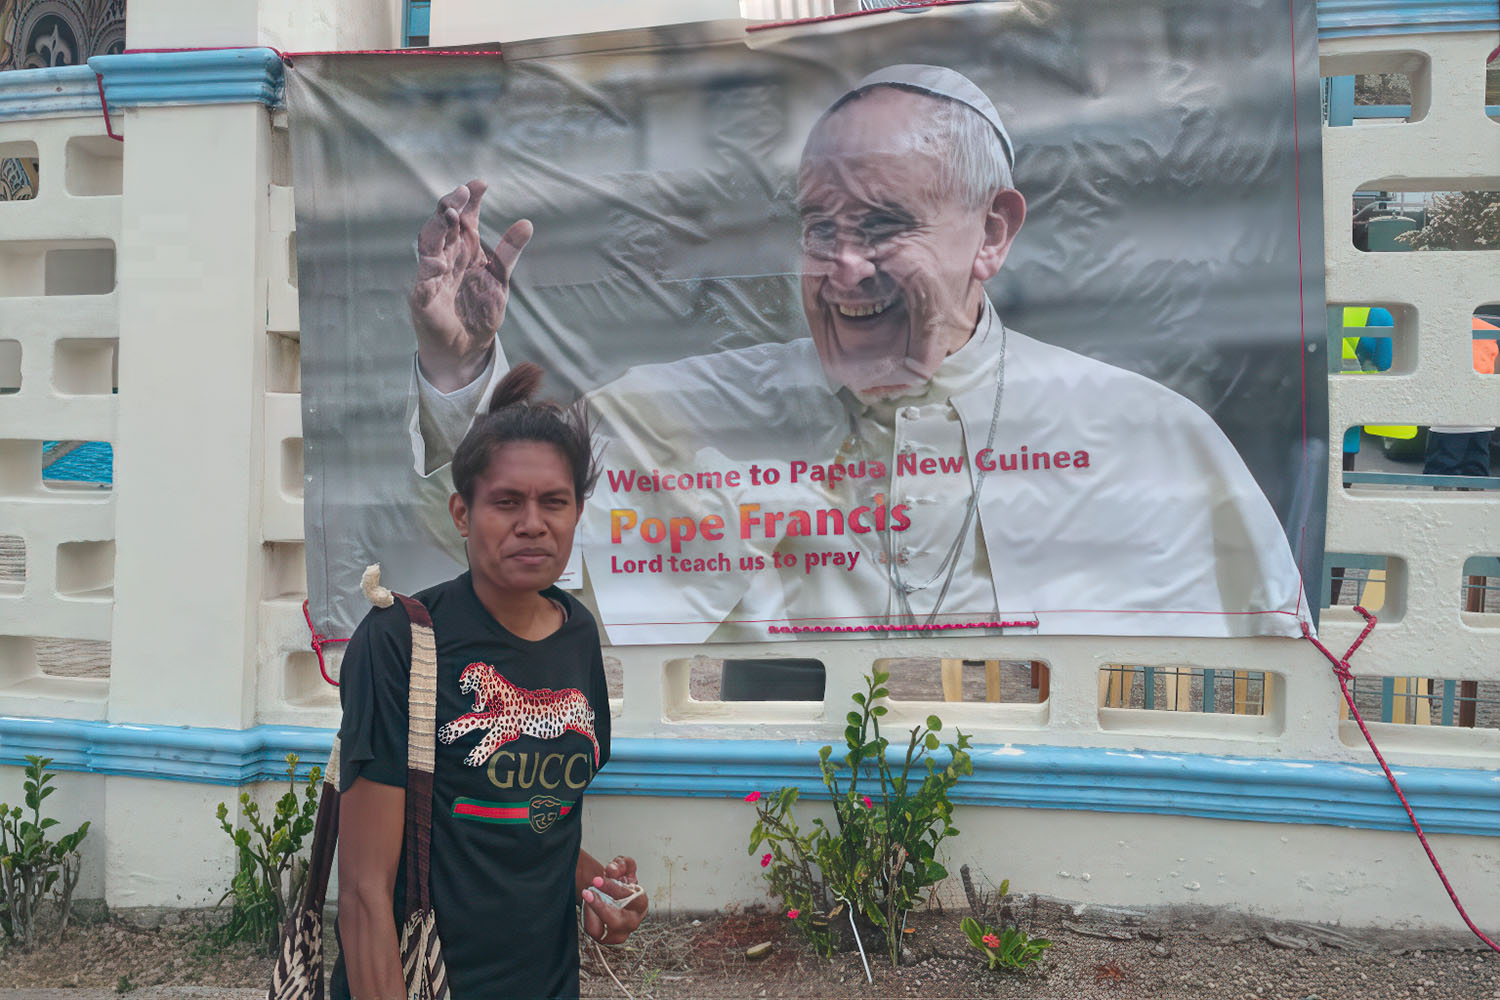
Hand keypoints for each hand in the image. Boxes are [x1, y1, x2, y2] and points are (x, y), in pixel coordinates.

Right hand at [409, 179, 532, 392]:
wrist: (468, 347)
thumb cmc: (479, 310)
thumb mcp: (499, 278)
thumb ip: (508, 252)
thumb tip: (527, 223)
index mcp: (463, 249)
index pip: (462, 217)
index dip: (468, 199)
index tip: (480, 184)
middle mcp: (445, 257)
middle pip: (442, 224)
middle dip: (449, 206)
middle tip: (461, 192)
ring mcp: (432, 277)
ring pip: (428, 246)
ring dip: (436, 229)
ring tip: (449, 214)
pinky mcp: (424, 300)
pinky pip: (423, 284)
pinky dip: (429, 273)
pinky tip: (437, 264)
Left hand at [581, 856, 646, 945]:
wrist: (613, 895)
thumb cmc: (621, 882)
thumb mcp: (625, 867)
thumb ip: (622, 864)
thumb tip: (612, 870)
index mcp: (641, 904)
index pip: (632, 900)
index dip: (613, 889)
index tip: (597, 880)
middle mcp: (633, 922)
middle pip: (618, 921)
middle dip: (601, 906)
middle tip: (588, 891)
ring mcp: (620, 933)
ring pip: (605, 930)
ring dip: (593, 912)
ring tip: (587, 896)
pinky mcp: (607, 939)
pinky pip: (594, 932)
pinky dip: (588, 918)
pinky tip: (587, 905)